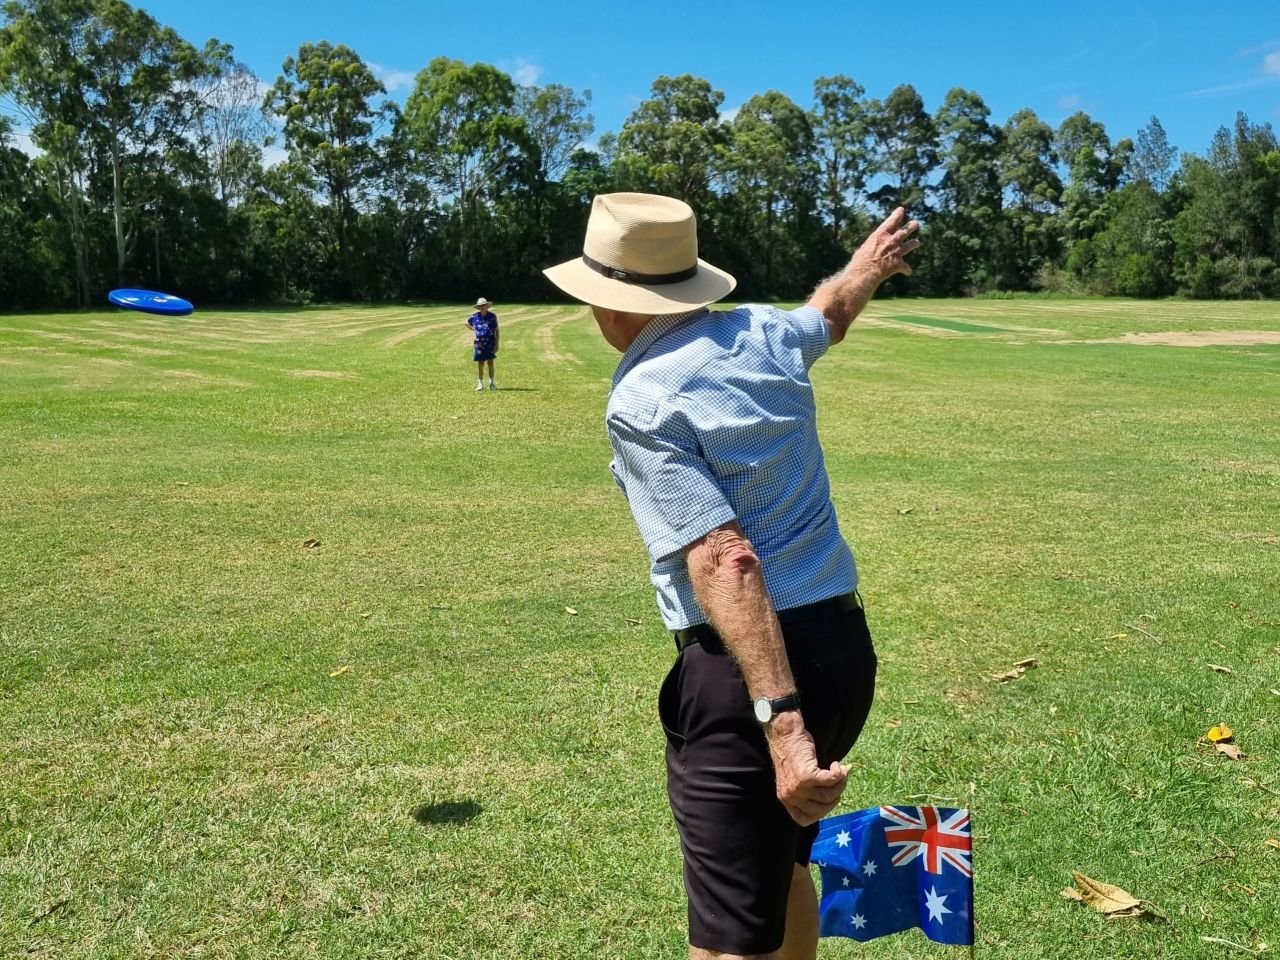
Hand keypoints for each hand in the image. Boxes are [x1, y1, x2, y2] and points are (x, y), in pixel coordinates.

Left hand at [766, 711, 847, 825]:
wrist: (785, 735)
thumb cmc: (793, 754)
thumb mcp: (794, 779)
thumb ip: (806, 793)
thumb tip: (833, 798)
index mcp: (786, 800)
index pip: (805, 819)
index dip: (822, 811)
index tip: (829, 799)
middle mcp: (791, 797)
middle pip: (823, 809)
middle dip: (836, 796)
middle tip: (839, 782)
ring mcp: (798, 788)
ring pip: (829, 795)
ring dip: (840, 782)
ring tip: (839, 771)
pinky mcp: (807, 776)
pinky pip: (831, 781)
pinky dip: (838, 773)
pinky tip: (835, 764)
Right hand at [851, 207, 920, 281]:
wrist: (865, 273)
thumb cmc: (859, 262)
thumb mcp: (863, 249)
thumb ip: (872, 247)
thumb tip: (873, 250)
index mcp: (880, 235)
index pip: (891, 222)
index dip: (897, 215)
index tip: (901, 210)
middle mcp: (890, 241)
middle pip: (904, 231)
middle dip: (910, 227)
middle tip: (915, 223)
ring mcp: (896, 251)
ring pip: (909, 245)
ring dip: (913, 244)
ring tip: (917, 242)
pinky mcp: (898, 263)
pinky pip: (905, 267)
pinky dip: (906, 269)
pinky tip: (908, 272)